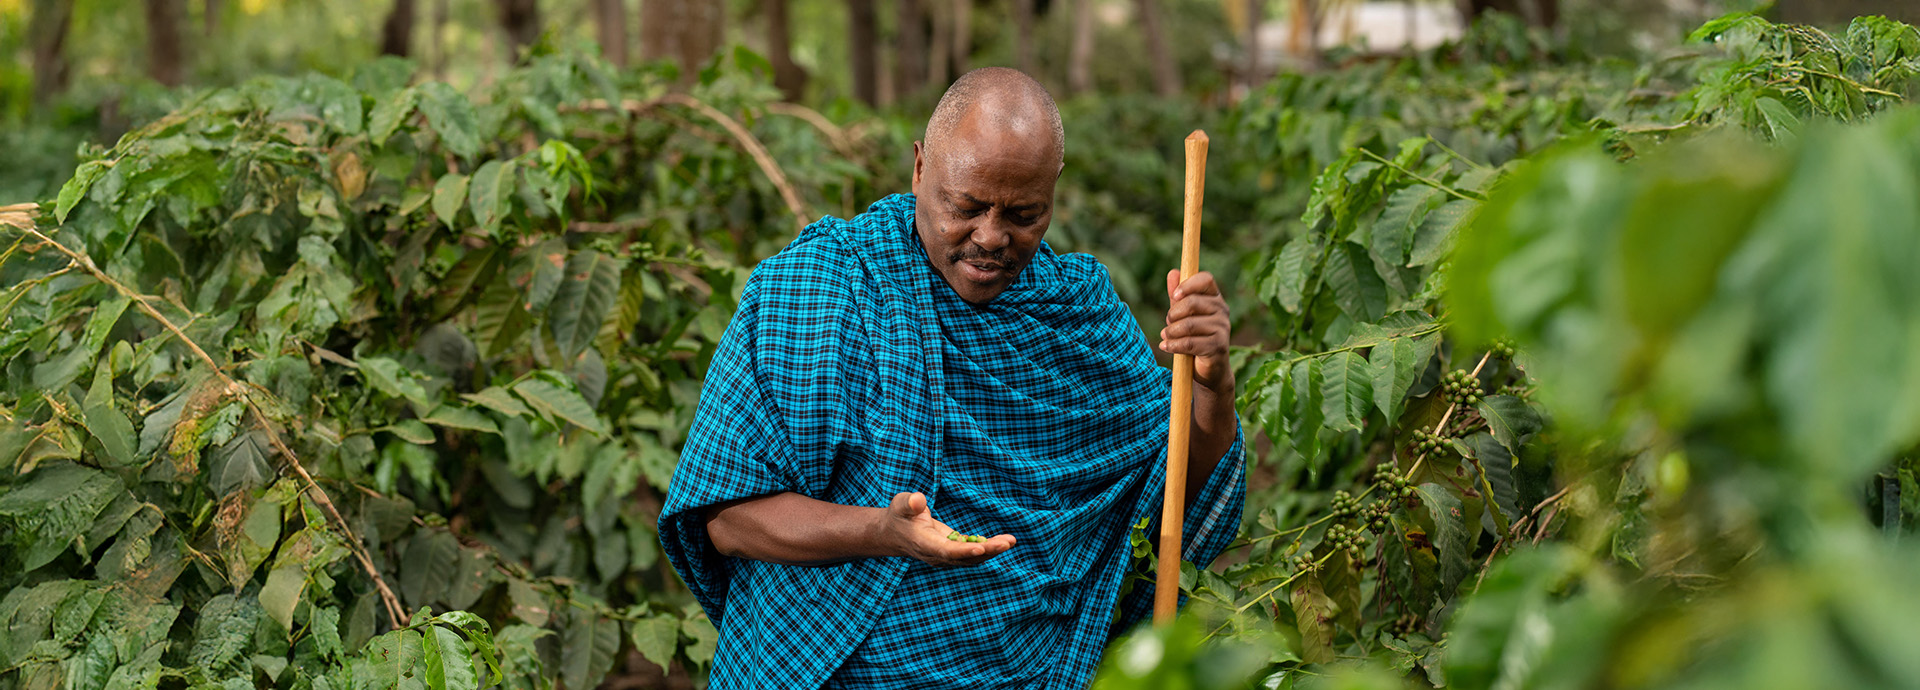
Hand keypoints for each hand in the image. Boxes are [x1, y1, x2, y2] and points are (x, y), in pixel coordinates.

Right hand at [881, 492, 1014, 566]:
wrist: (896, 532)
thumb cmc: (900, 515)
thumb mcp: (900, 504)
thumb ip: (909, 503)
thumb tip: (918, 500)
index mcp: (924, 543)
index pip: (945, 551)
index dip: (963, 551)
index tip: (981, 548)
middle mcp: (937, 555)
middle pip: (964, 558)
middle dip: (986, 551)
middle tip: (1007, 543)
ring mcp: (946, 556)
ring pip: (972, 558)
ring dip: (992, 550)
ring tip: (1011, 540)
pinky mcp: (953, 551)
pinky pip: (973, 552)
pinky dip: (988, 547)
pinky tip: (1004, 540)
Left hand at [1161, 270, 1232, 392]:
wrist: (1208, 369)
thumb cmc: (1195, 337)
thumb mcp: (1184, 315)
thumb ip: (1178, 296)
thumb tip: (1173, 272)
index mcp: (1215, 298)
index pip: (1206, 279)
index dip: (1188, 284)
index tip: (1175, 295)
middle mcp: (1222, 311)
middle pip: (1192, 302)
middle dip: (1173, 314)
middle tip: (1168, 323)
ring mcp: (1223, 329)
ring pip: (1189, 324)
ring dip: (1171, 332)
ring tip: (1166, 336)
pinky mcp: (1218, 347)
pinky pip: (1190, 342)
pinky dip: (1173, 345)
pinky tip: (1166, 346)